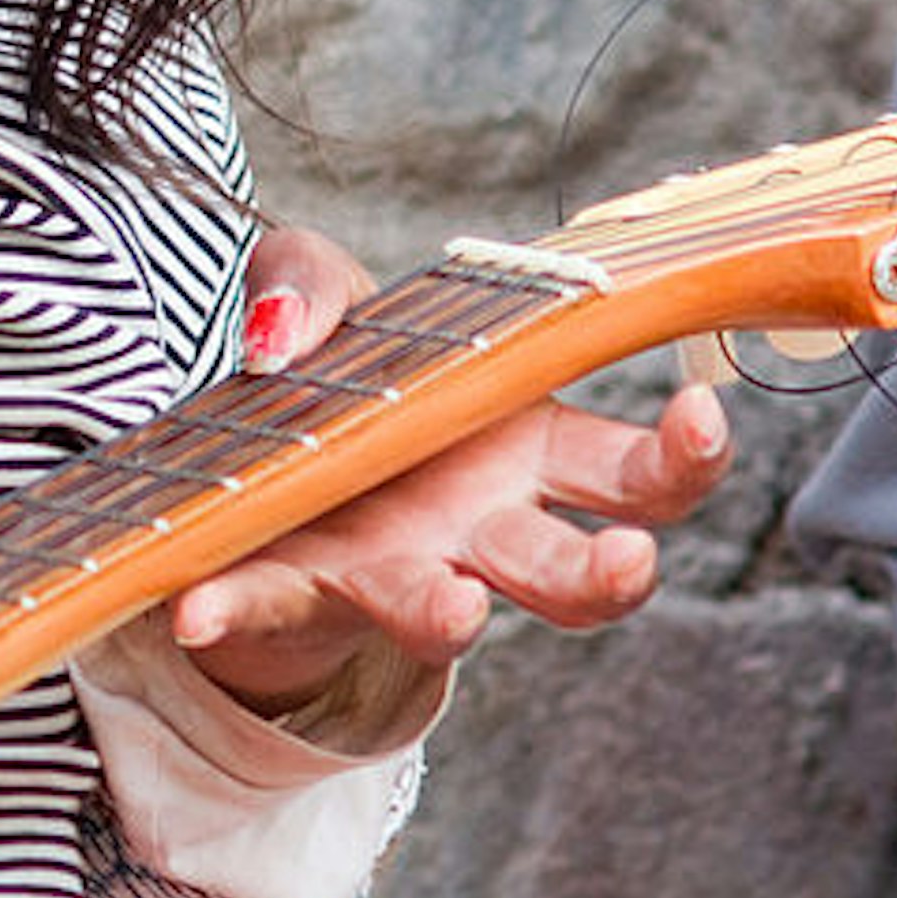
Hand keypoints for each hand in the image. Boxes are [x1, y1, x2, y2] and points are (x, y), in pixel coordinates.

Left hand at [163, 226, 729, 717]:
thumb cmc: (341, 379)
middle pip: (575, 574)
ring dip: (447, 617)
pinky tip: (193, 610)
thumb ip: (312, 281)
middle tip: (629, 559)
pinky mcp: (297, 592)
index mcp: (528, 450)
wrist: (251, 467)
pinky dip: (231, 611)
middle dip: (609, 572)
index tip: (702, 416)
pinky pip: (268, 606)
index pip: (641, 473)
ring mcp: (395, 570)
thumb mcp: (326, 294)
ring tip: (457, 614)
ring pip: (445, 611)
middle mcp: (483, 530)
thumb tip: (283, 329)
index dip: (687, 455)